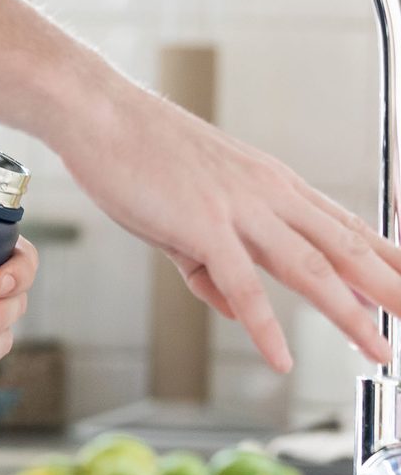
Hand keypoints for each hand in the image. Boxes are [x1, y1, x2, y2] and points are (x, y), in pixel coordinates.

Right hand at [52, 58, 400, 372]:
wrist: (102, 115)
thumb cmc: (139, 152)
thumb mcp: (187, 209)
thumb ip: (212, 262)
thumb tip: (233, 306)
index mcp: (270, 183)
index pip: (345, 226)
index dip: (386, 259)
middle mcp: (268, 193)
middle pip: (347, 247)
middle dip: (392, 286)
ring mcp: (239, 208)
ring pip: (311, 268)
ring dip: (351, 315)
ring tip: (380, 351)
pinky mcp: (203, 225)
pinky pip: (241, 285)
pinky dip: (265, 327)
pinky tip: (280, 359)